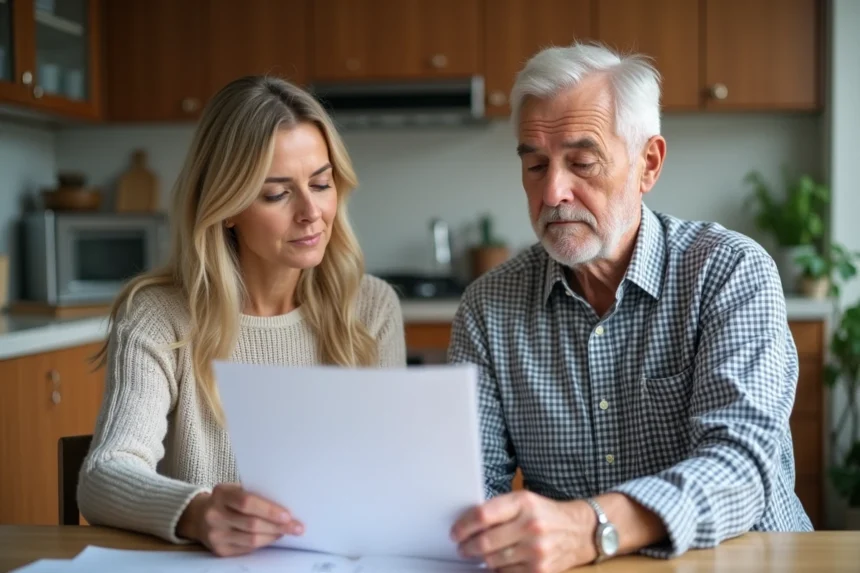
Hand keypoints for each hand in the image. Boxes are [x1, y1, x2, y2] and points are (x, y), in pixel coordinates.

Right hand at [177, 483, 303, 556]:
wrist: (199, 516)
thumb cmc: (227, 499)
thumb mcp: (235, 489)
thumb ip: (255, 494)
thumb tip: (285, 504)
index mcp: (221, 494)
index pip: (247, 502)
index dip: (269, 510)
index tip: (288, 514)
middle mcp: (215, 514)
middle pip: (251, 524)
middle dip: (278, 526)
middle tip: (296, 527)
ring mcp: (215, 534)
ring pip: (251, 540)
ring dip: (273, 536)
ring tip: (286, 532)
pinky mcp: (219, 550)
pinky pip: (246, 549)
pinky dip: (263, 543)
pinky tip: (272, 537)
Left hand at [450, 491, 596, 572]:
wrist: (579, 531)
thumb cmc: (545, 514)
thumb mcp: (524, 500)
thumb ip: (499, 509)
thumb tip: (467, 522)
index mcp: (523, 503)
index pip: (483, 515)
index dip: (464, 526)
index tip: (456, 532)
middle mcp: (531, 526)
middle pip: (485, 541)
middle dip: (468, 547)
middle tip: (462, 547)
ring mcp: (536, 550)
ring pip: (493, 560)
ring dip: (481, 559)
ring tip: (479, 555)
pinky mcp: (540, 570)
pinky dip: (498, 569)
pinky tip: (498, 562)